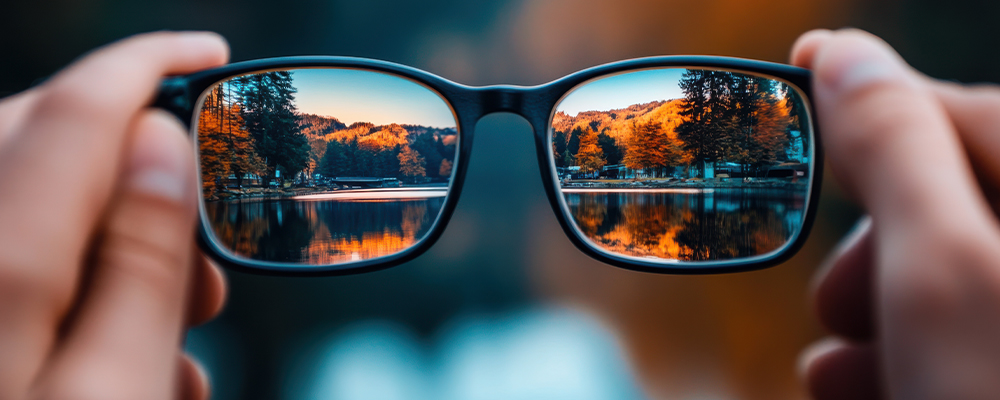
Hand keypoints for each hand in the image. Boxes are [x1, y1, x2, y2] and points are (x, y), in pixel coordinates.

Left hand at [0, 32, 228, 399]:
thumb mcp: (119, 388)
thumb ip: (143, 263)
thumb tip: (161, 147)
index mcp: (1, 263)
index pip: (76, 110)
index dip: (149, 64)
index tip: (207, 53)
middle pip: (42, 139)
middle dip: (136, 166)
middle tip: (201, 241)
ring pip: (31, 200)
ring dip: (114, 242)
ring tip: (174, 329)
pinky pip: (11, 253)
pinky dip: (73, 280)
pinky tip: (125, 356)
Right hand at [794, 29, 999, 398]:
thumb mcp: (939, 270)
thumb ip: (894, 149)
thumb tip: (844, 55)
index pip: (968, 111)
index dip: (877, 92)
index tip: (804, 65)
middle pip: (955, 198)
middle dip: (872, 240)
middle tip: (837, 296)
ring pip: (949, 274)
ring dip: (872, 309)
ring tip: (836, 366)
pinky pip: (958, 332)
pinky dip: (901, 352)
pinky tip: (856, 386)